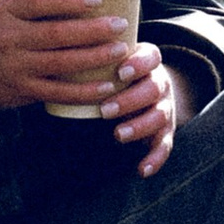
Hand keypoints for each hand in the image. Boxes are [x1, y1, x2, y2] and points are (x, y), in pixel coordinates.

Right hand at [0, 0, 130, 119]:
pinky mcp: (22, 91)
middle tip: (119, 24)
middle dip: (93, 30)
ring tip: (120, 50)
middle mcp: (9, 38)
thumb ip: (33, 3)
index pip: (38, 1)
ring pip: (62, 63)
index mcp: (5, 11)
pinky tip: (105, 87)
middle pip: (56, 33)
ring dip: (95, 57)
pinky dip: (84, 91)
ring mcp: (16, 67)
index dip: (69, 0)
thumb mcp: (3, 11)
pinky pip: (59, 92)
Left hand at [104, 39, 186, 177]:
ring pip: (159, 116)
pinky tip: (142, 170)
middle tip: (105, 110)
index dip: (139, 64)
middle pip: (154, 88)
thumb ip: (91, 54)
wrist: (143, 87)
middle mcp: (159, 83)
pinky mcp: (165, 131)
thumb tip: (57, 53)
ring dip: (139, 127)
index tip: (120, 72)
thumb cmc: (115, 71)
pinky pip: (165, 145)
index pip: (151, 57)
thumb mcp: (109, 58)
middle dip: (130, 100)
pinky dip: (155, 159)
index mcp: (148, 61)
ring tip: (117, 135)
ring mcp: (164, 107)